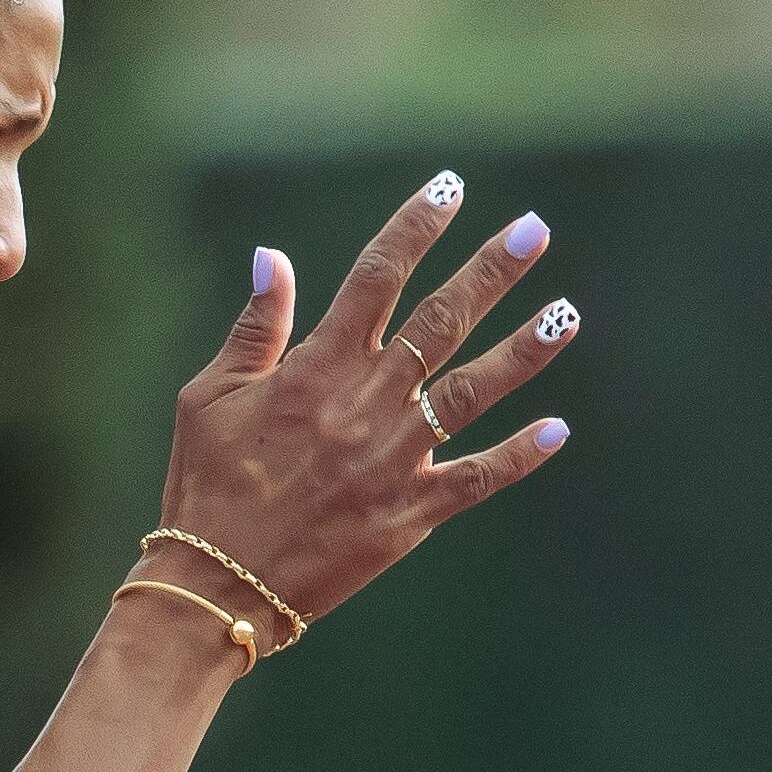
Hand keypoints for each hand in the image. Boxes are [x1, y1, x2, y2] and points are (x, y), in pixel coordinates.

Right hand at [151, 173, 576, 635]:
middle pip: (441, 322)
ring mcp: (395, 458)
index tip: (449, 187)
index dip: (414, 228)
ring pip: (474, 391)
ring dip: (523, 350)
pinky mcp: (410, 512)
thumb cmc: (205, 485)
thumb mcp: (207, 397)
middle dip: (490, 273)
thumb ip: (254, 328)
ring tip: (567, 313)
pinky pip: (477, 477)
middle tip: (534, 230)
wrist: (218, 584)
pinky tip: (559, 428)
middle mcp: (365, 404)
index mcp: (315, 369)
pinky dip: (519, 454)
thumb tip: (271, 257)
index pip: (375, 279)